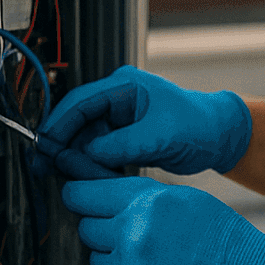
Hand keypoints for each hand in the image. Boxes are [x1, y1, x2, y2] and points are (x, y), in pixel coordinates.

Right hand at [35, 66, 251, 178]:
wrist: (219, 137)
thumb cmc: (199, 125)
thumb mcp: (161, 135)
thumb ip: (123, 144)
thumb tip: (88, 154)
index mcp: (124, 86)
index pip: (79, 102)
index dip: (58, 124)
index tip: (45, 146)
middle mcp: (118, 99)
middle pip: (77, 122)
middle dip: (63, 145)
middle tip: (48, 168)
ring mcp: (120, 119)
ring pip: (85, 139)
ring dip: (78, 159)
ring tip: (75, 178)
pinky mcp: (123, 138)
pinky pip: (98, 151)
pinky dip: (93, 166)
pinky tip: (91, 178)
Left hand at [64, 177, 264, 264]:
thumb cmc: (217, 234)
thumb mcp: (179, 197)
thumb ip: (139, 196)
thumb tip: (104, 193)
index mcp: (143, 202)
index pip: (83, 194)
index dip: (77, 194)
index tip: (78, 196)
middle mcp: (131, 233)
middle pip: (86, 228)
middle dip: (100, 227)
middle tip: (124, 230)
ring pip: (97, 259)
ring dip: (114, 257)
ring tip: (147, 255)